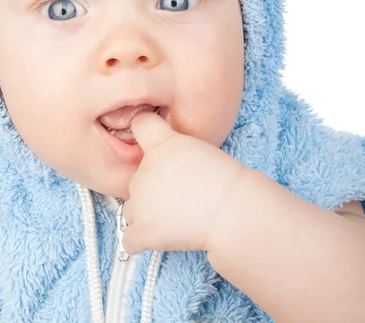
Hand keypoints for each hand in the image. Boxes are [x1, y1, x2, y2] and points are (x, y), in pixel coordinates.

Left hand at [121, 110, 244, 254]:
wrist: (234, 211)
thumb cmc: (226, 182)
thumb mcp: (199, 150)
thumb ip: (173, 151)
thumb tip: (164, 166)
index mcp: (162, 145)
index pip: (141, 124)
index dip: (144, 132)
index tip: (149, 144)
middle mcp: (145, 170)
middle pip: (137, 179)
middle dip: (152, 190)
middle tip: (180, 196)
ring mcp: (141, 202)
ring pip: (132, 210)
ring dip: (147, 215)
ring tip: (175, 218)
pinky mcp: (143, 231)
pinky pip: (130, 240)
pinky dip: (142, 241)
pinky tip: (159, 237)